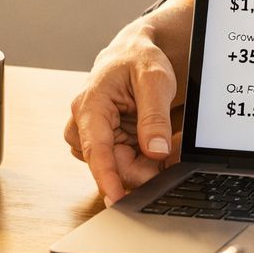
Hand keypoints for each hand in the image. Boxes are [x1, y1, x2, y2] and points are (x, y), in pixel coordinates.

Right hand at [64, 12, 185, 202]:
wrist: (133, 53)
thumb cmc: (139, 60)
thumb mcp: (155, 80)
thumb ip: (155, 116)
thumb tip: (156, 151)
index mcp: (90, 106)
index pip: (96, 150)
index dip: (106, 177)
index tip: (116, 198)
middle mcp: (83, 124)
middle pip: (111, 165)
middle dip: (143, 165)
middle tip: (170, 149)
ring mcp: (93, 136)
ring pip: (119, 167)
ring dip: (144, 162)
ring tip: (161, 136)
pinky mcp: (104, 142)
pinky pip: (123, 163)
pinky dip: (143, 159)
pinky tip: (152, 142)